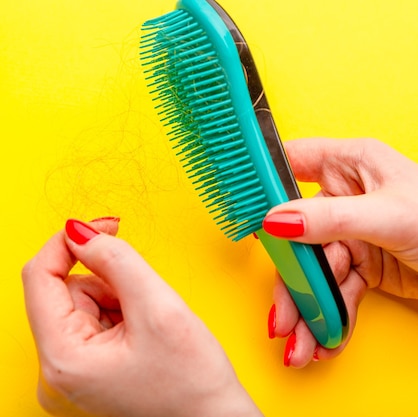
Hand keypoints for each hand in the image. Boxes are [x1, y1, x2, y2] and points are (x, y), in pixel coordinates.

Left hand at [22, 218, 261, 416]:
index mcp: (61, 359)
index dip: (69, 242)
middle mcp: (54, 371)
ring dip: (114, 296)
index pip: (39, 276)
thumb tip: (79, 231)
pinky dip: (116, 311)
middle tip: (141, 297)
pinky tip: (140, 332)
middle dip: (104, 279)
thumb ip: (115, 258)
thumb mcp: (158, 308)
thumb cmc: (192, 386)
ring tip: (145, 322)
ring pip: (79, 300)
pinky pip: (89, 318)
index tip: (102, 226)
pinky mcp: (81, 370)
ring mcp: (67, 372)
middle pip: (62, 289)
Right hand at [263, 138, 417, 366]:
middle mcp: (347, 198)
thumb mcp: (388, 216)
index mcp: (353, 165)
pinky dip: (331, 316)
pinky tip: (326, 339)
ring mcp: (351, 234)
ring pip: (314, 271)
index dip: (264, 183)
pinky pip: (337, 291)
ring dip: (308, 310)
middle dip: (291, 281)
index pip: (293, 163)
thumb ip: (330, 219)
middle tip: (284, 316)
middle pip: (296, 235)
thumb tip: (277, 221)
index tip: (240, 209)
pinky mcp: (362, 266)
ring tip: (302, 343)